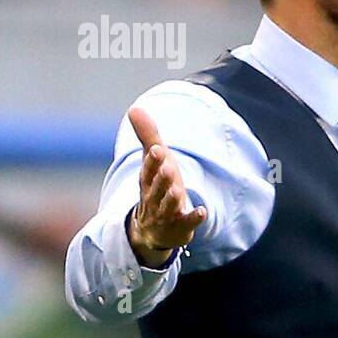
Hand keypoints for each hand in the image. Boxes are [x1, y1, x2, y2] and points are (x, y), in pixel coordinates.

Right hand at [126, 106, 206, 266]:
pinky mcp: (180, 227)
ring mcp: (166, 214)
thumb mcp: (154, 162)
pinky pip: (186, 223)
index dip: (152, 161)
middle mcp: (154, 197)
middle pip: (157, 188)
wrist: (154, 229)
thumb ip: (148, 136)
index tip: (157, 149)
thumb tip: (134, 108)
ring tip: (179, 190)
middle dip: (162, 179)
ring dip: (172, 198)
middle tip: (168, 168)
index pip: (148, 170)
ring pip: (167, 206)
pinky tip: (202, 211)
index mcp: (148, 180)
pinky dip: (193, 218)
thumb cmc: (157, 187)